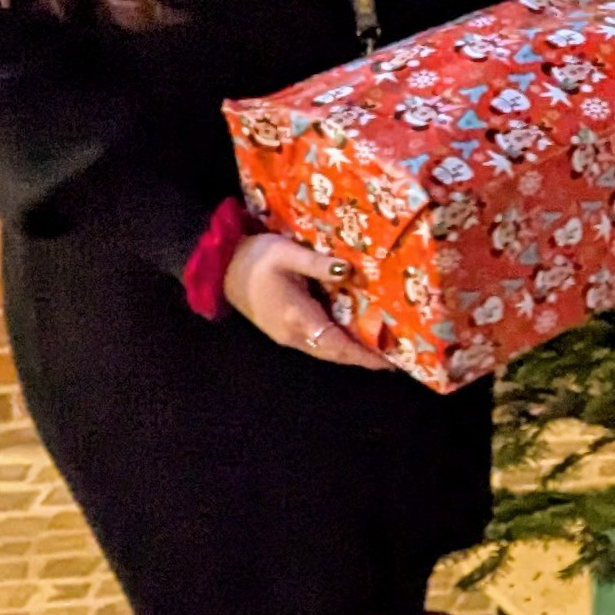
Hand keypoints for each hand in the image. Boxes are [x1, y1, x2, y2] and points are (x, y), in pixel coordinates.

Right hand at [223, 231, 389, 369]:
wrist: (219, 265)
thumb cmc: (255, 257)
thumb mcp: (288, 253)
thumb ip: (318, 264)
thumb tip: (349, 270)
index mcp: (297, 317)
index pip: (337, 344)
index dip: (363, 354)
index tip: (388, 361)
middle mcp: (293, 334)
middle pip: (334, 353)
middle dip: (363, 358)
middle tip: (395, 358)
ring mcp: (286, 335)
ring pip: (325, 351)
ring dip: (351, 354)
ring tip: (380, 351)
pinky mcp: (282, 331)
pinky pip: (316, 344)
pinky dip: (337, 346)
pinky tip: (353, 338)